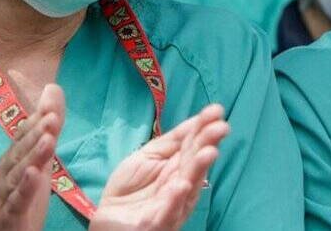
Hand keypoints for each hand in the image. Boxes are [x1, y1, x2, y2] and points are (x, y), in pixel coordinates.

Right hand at [0, 84, 65, 230]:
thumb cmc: (21, 196)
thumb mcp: (40, 161)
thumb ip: (48, 129)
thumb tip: (53, 89)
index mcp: (13, 159)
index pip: (23, 132)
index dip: (36, 113)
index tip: (48, 90)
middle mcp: (5, 172)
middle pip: (20, 150)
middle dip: (35, 132)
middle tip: (52, 116)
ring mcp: (4, 193)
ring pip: (18, 172)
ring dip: (32, 154)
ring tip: (49, 138)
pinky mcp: (9, 214)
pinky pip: (17, 200)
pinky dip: (24, 187)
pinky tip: (34, 174)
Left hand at [88, 104, 228, 230]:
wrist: (110, 220)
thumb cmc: (130, 188)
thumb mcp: (146, 157)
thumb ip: (169, 142)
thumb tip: (195, 122)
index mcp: (179, 165)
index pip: (193, 142)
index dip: (203, 126)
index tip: (216, 110)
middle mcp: (182, 182)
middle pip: (195, 160)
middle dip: (208, 143)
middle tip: (220, 127)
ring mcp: (173, 203)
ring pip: (189, 184)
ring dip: (199, 168)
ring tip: (209, 152)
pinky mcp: (158, 222)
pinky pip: (168, 211)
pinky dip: (175, 199)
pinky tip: (182, 184)